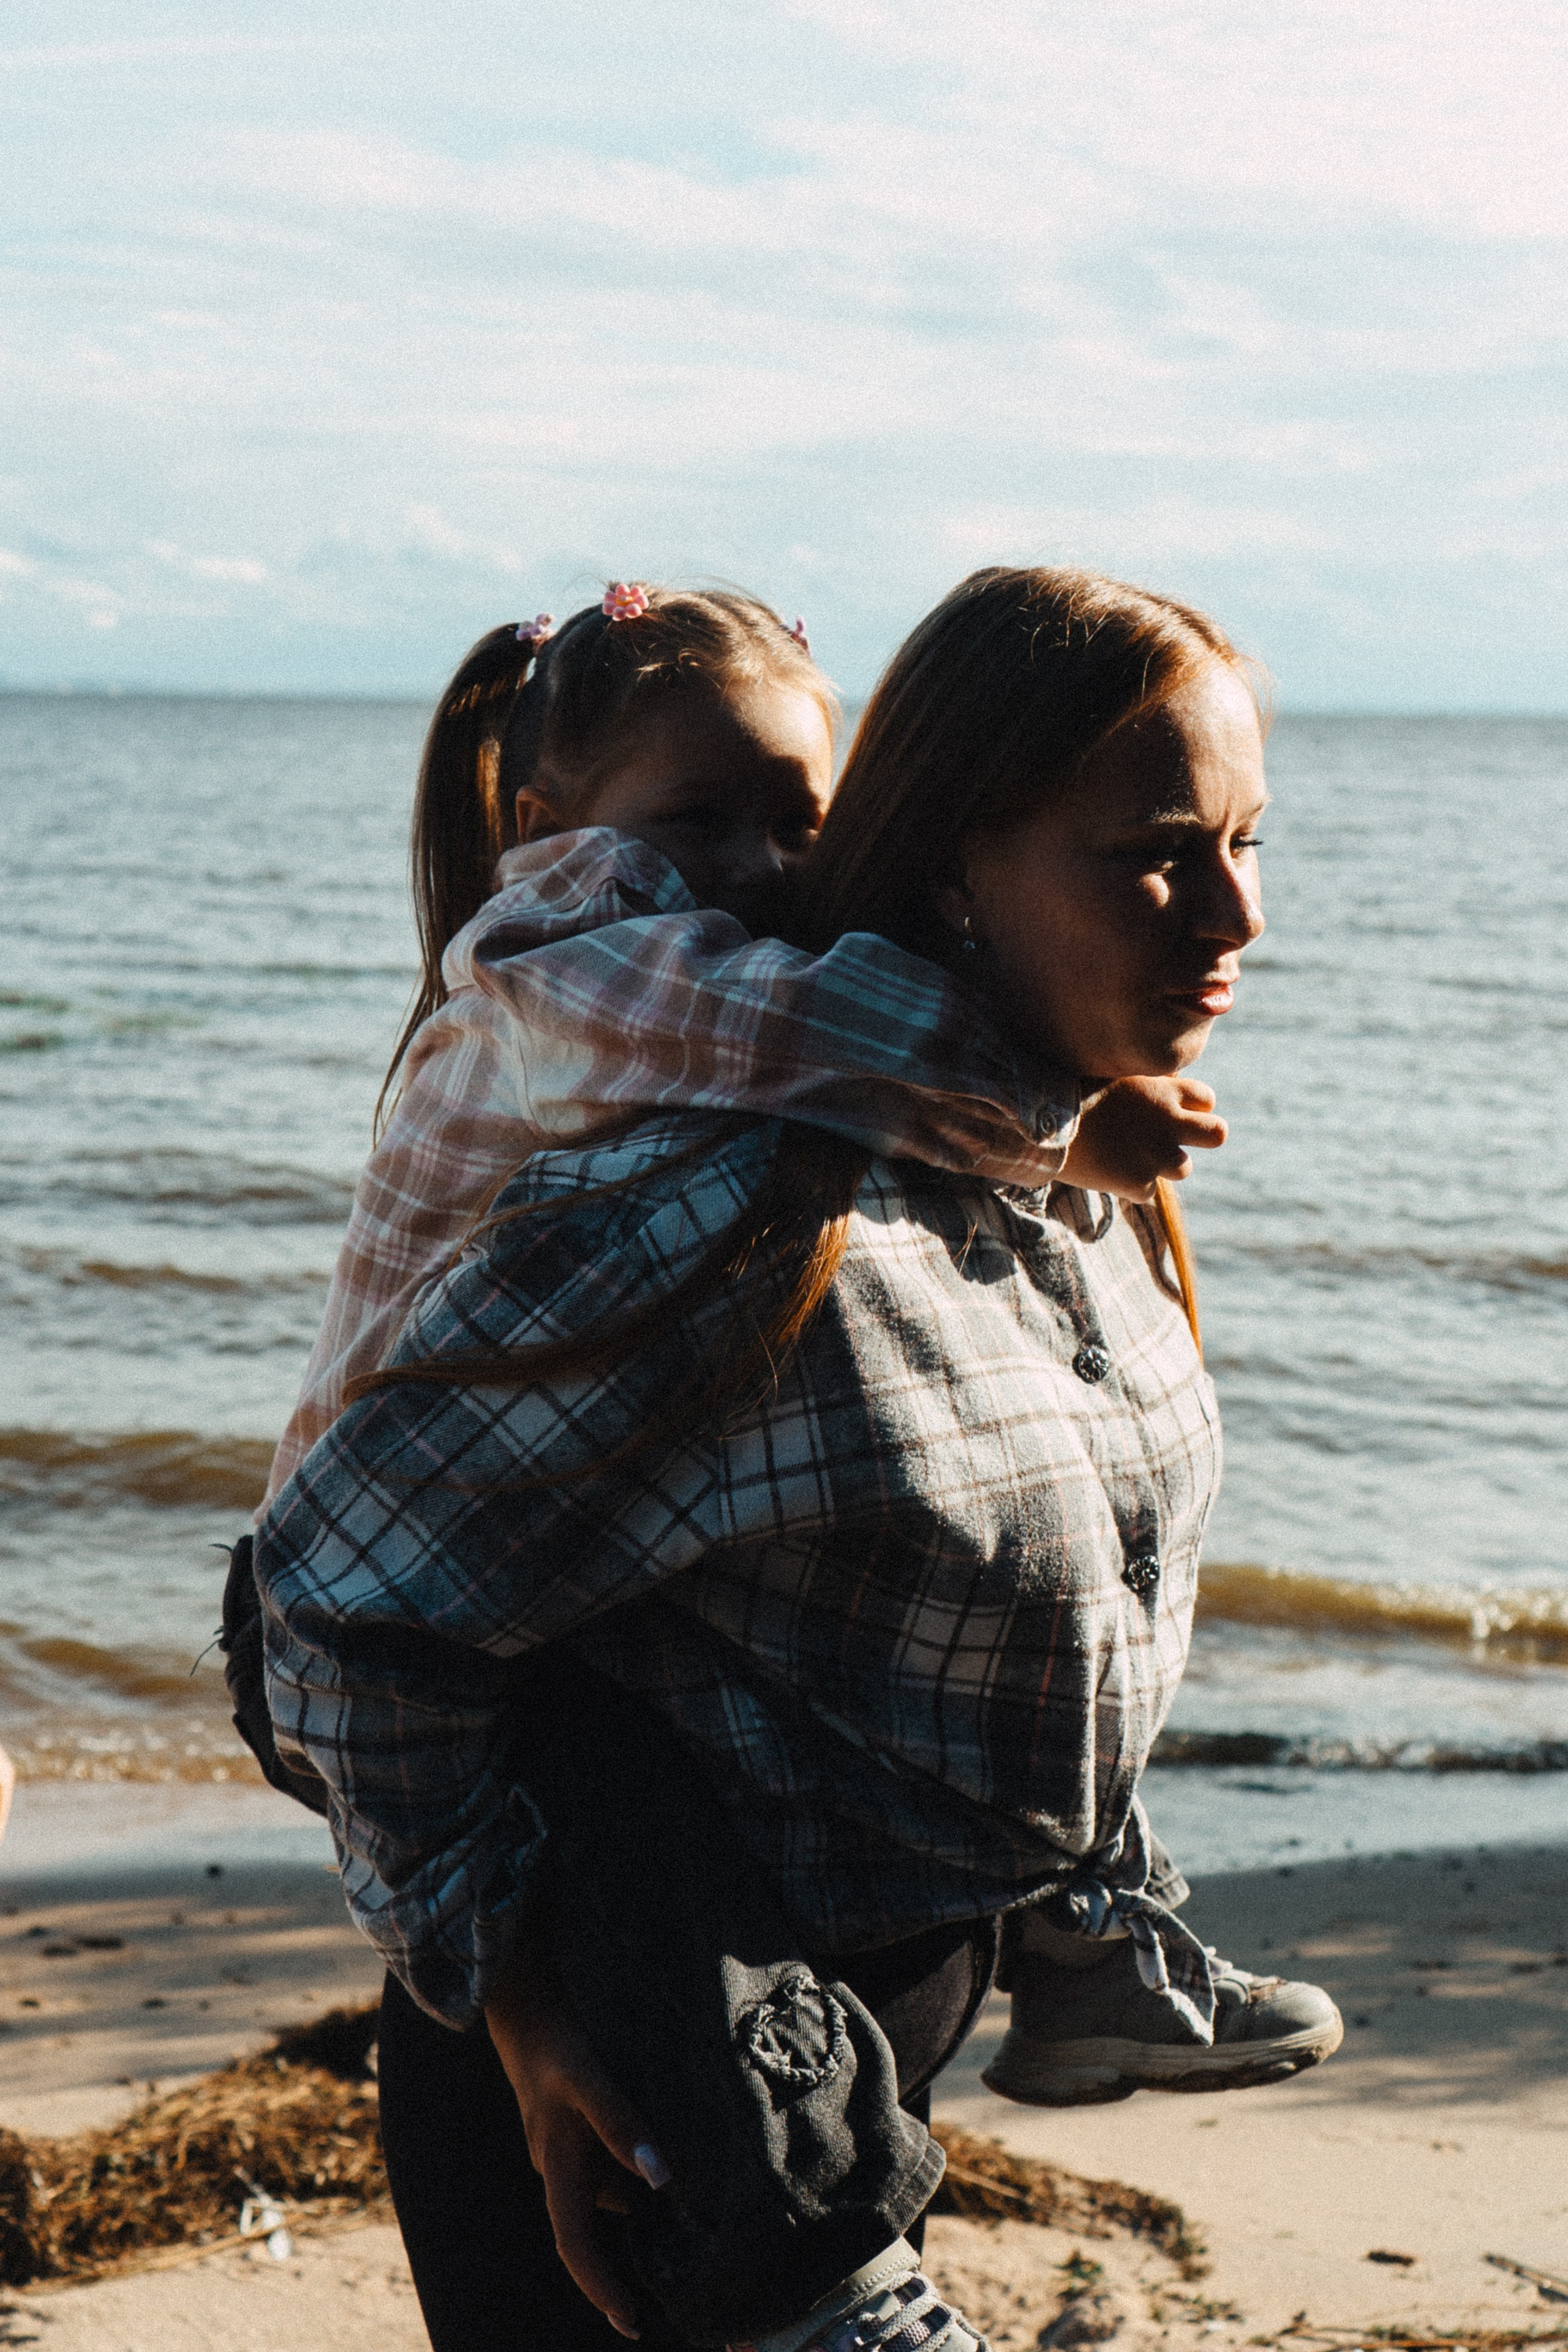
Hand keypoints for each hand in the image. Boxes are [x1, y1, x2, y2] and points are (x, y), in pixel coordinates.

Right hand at [485, 1936, 669, 2339]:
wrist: (529, 2012)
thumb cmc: (558, 2046)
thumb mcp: (590, 2079)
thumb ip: (621, 2124)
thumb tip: (659, 2177)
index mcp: (558, 2169)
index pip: (577, 2245)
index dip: (602, 2287)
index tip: (632, 2321)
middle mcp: (562, 2172)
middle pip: (594, 2231)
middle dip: (625, 2263)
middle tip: (674, 2282)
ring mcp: (569, 2154)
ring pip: (609, 2196)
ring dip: (641, 2206)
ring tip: (694, 2215)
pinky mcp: (579, 2136)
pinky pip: (610, 2168)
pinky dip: (637, 2174)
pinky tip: (668, 2166)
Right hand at [1062, 1076, 1226, 1202]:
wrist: (1041, 1126)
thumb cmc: (1071, 1092)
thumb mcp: (1113, 1073)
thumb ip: (1145, 1082)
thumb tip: (1162, 1082)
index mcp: (1164, 1091)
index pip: (1206, 1099)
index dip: (1191, 1106)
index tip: (1171, 1110)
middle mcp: (1168, 1123)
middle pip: (1218, 1134)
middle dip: (1205, 1137)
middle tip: (1177, 1138)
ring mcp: (1156, 1156)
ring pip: (1183, 1168)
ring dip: (1162, 1165)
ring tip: (1128, 1156)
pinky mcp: (1138, 1183)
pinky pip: (1147, 1192)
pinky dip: (1131, 1186)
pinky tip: (1107, 1172)